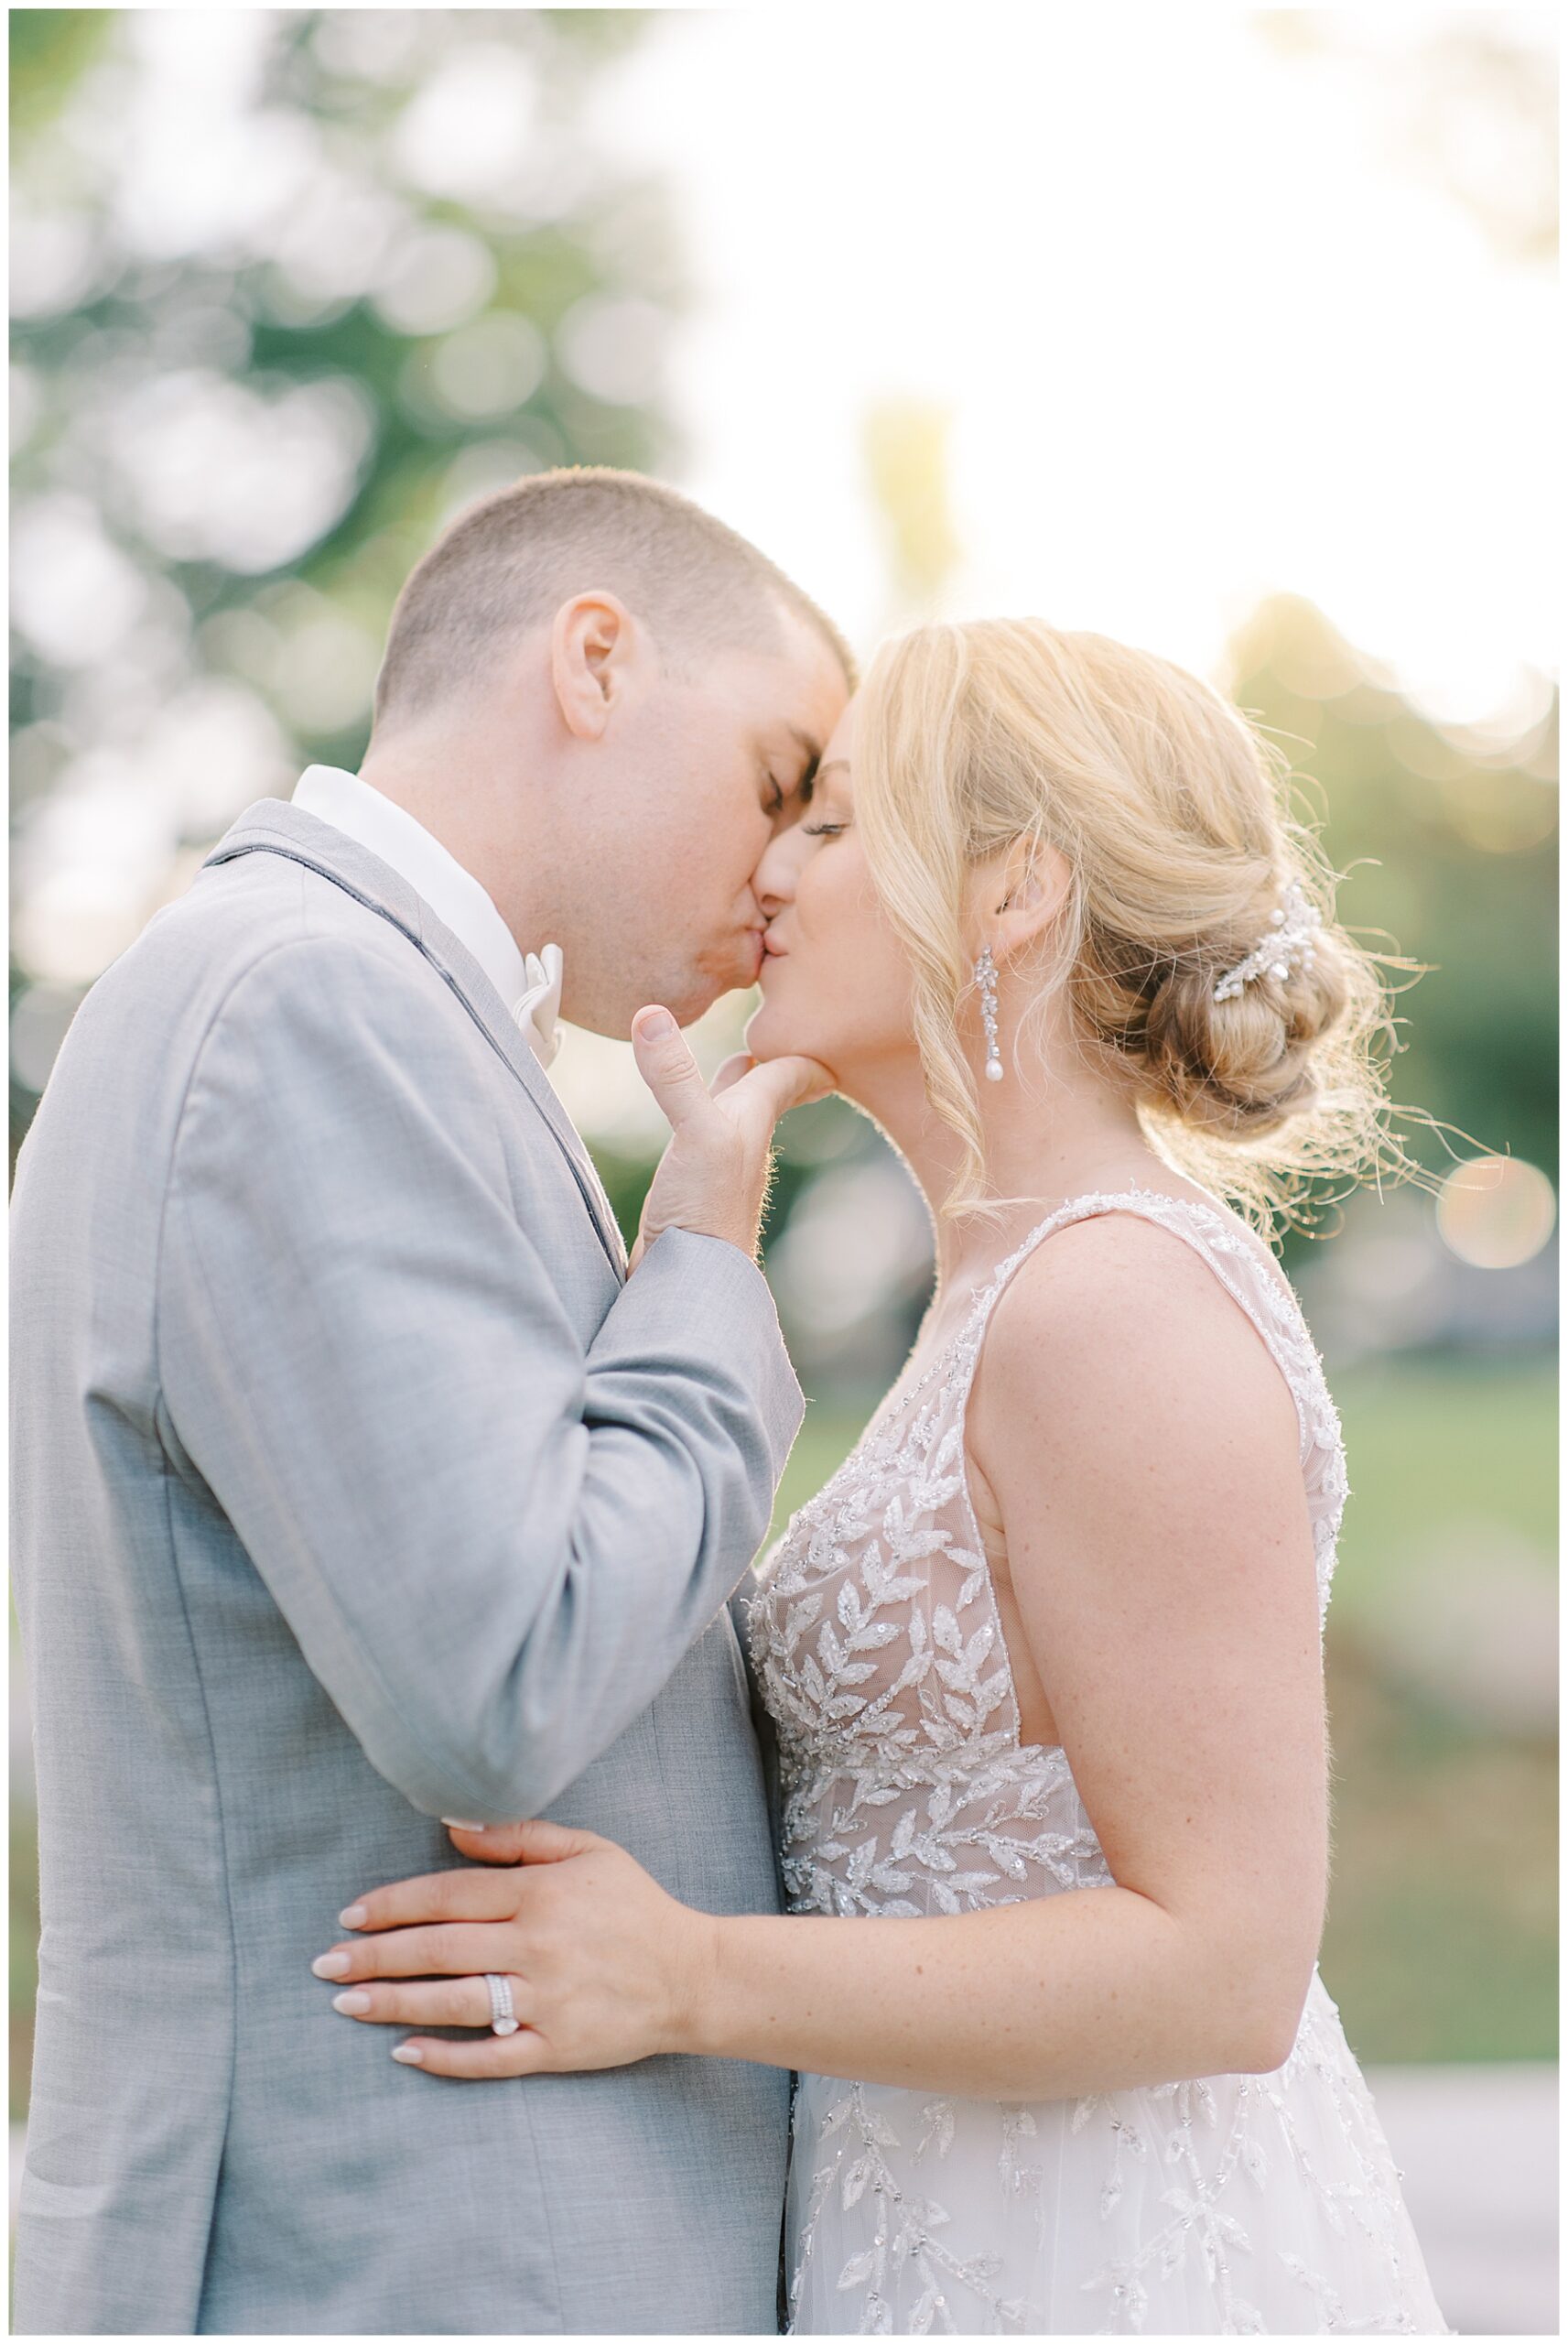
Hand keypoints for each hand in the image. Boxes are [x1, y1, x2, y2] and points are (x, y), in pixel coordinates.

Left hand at [312, 1820, 716, 2078]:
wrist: (691, 1975)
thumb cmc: (632, 1905)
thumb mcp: (587, 1850)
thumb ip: (520, 1837)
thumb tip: (453, 1827)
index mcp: (541, 1893)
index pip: (450, 1896)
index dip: (395, 1904)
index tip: (351, 1914)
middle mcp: (538, 1945)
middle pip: (441, 1949)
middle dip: (377, 1955)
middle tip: (323, 1962)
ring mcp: (546, 2000)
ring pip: (455, 2002)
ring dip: (394, 2003)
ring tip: (346, 2003)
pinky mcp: (556, 2046)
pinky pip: (491, 2056)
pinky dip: (446, 2057)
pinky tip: (405, 2053)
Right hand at [629, 1008, 829, 1267]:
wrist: (688, 1287)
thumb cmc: (706, 1212)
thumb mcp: (696, 1134)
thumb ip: (675, 1077)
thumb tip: (650, 1014)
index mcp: (752, 1117)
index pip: (788, 1071)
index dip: (805, 1049)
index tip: (831, 1028)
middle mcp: (740, 1140)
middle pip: (766, 1092)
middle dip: (775, 1066)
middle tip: (787, 1043)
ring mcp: (715, 1170)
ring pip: (733, 1117)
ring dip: (736, 1090)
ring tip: (739, 1068)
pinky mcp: (687, 1193)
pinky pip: (702, 1144)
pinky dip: (701, 1123)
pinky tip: (690, 1131)